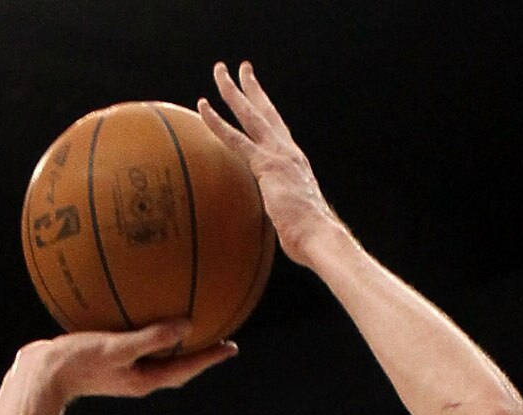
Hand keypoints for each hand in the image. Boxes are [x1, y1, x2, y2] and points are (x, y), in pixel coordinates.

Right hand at [14, 324, 234, 403]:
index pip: (186, 369)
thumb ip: (151, 338)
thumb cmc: (76, 363)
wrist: (39, 376)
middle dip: (198, 350)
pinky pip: (133, 340)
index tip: (232, 347)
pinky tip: (136, 304)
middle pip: (176, 363)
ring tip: (186, 320)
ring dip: (172, 340)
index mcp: (144, 380)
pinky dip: (143, 327)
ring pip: (156, 353)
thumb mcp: (116, 348)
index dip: (210, 357)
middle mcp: (137, 376)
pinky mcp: (105, 358)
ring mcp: (121, 369)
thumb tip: (186, 326)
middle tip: (219, 333)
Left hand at [197, 62, 341, 266]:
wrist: (319, 237)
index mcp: (295, 163)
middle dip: (253, 88)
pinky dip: (218, 123)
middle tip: (242, 68)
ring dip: (232, 91)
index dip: (267, 113)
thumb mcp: (293, 218)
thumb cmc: (308, 238)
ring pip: (250, 115)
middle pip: (267, 112)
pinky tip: (203, 107)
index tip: (259, 99)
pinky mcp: (266, 166)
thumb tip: (273, 223)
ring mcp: (278, 155)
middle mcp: (288, 152)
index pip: (278, 131)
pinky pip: (236, 139)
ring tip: (219, 71)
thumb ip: (280, 209)